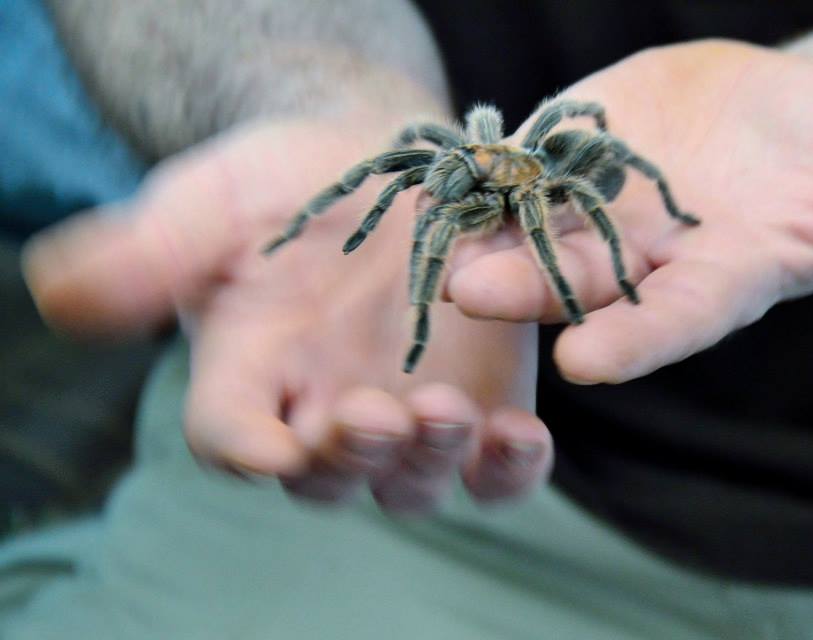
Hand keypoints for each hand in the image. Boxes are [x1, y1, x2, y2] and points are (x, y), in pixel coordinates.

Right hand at [22, 117, 550, 511]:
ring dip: (428, 462)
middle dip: (348, 456)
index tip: (268, 442)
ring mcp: (407, 411)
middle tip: (371, 415)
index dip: (246, 447)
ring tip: (443, 411)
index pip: (231, 435)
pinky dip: (509, 468)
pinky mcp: (482, 398)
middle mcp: (324, 407)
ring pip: (412, 483)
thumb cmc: (286, 181)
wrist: (385, 157)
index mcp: (249, 372)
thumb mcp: (212, 200)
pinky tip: (521, 437)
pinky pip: (494, 466)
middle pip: (328, 475)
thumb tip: (60, 292)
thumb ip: (150, 251)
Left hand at [447, 40, 812, 383]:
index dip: (635, 341)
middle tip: (469, 292)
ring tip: (432, 228)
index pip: (673, 322)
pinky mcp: (577, 150)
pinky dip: (485, 162)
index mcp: (716, 280)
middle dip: (528, 287)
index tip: (588, 362)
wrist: (795, 110)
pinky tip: (439, 161)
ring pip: (538, 224)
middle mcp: (648, 257)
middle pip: (583, 280)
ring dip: (485, 230)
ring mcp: (605, 204)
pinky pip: (526, 159)